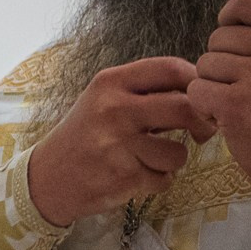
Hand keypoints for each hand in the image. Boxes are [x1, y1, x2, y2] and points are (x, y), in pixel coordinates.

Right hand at [26, 57, 217, 226]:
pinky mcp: (123, 177)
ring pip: (178, 152)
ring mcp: (118, 145)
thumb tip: (201, 91)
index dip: (197, 82)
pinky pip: (165, 178)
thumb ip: (145, 90)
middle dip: (203, 122)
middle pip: (185, 107)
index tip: (201, 97)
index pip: (171, 68)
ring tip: (150, 158)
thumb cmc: (85, 134)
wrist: (47, 177)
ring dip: (173, 159)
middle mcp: (114, 109)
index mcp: (110, 82)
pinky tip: (135, 175)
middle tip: (203, 131)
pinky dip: (157, 180)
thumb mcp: (103, 98)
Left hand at [188, 0, 250, 198]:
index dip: (232, 19)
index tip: (236, 37)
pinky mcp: (236, 106)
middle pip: (220, 36)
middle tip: (246, 85)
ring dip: (214, 85)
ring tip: (241, 102)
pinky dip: (205, 107)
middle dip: (224, 61)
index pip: (248, 1)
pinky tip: (227, 118)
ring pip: (205, 64)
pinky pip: (197, 91)